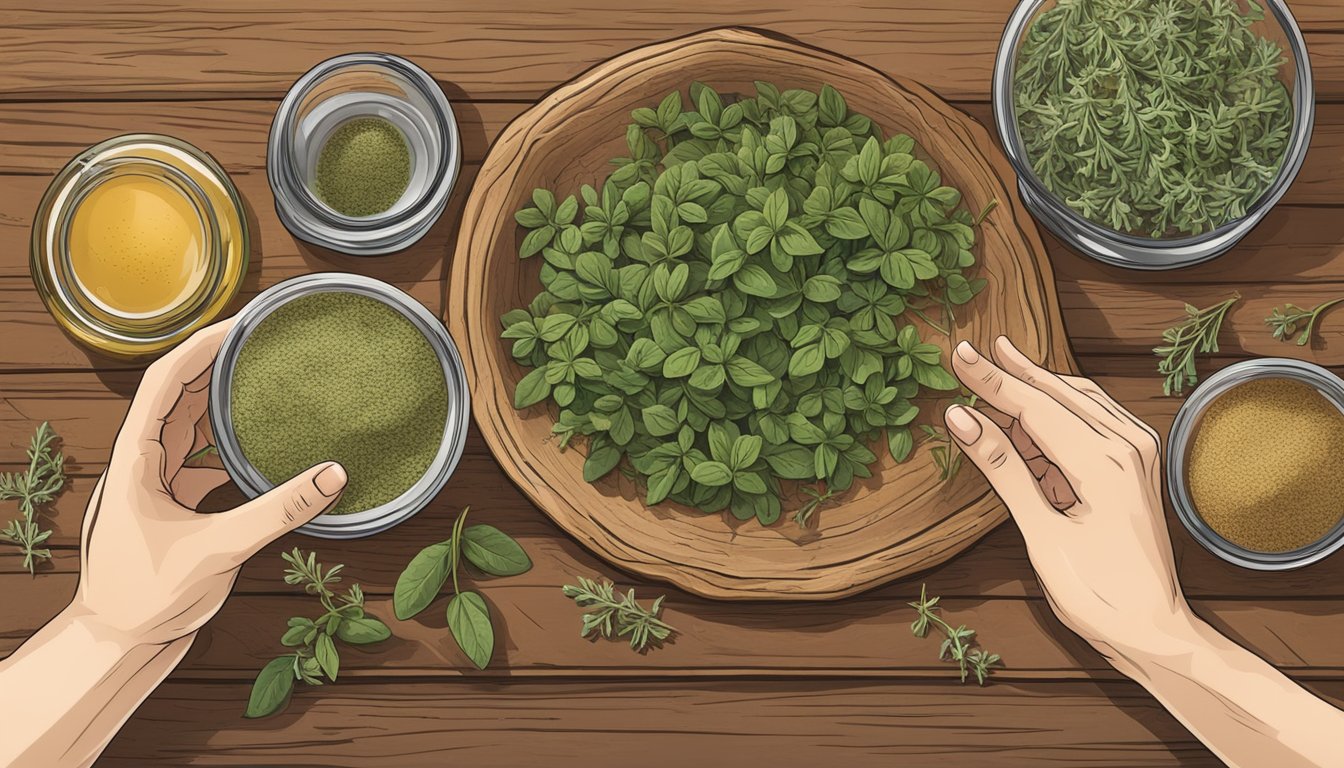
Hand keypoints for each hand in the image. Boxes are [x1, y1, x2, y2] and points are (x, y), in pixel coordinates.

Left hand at [70, 319, 348, 648]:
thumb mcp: (217, 551)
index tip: (243, 322)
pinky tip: (263, 434)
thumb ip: (277, 511)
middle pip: (179, 390)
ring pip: (190, 420)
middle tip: (264, 336)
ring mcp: (155, 478)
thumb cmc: (144, 597)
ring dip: (224, 394)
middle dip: (219, 358)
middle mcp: (141, 458)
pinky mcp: (171, 498)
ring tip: (266, 372)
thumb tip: (334, 476)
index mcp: (135, 457)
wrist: (117, 640)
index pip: (166, 381)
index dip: (203, 345)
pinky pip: (201, 452)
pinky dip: (230, 436)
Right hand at [943, 336, 1191, 666]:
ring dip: (1033, 386)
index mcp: (1104, 462)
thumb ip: (1003, 469)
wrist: (1155, 631)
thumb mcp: (1041, 534)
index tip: (956, 354)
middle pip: (1056, 393)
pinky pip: (1090, 420)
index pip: (1033, 405)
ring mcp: (1136, 453)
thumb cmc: (1099, 594)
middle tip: (968, 352)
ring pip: (1075, 401)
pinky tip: (1030, 409)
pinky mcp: (1135, 464)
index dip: (990, 380)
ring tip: (995, 367)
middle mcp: (1127, 446)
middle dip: (1009, 373)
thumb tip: (963, 419)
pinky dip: (1056, 409)